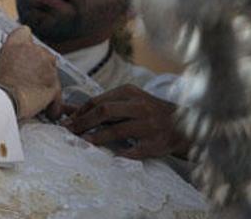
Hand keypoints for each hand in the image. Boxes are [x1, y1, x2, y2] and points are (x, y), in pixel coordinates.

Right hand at [0, 27, 61, 119]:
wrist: (4, 100)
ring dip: (46, 83)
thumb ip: (12, 58)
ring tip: (36, 98)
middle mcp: (35, 50)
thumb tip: (15, 64)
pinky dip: (54, 103)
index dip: (25, 44)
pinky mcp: (54, 84)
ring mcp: (47, 66)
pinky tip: (49, 112)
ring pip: (52, 72)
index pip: (24, 32)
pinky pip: (56, 93)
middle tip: (28, 81)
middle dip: (39, 67)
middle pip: (44, 54)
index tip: (23, 54)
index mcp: (18, 43)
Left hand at [63, 84, 190, 159]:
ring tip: (82, 143)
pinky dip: (119, 154)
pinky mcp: (155, 143)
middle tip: (68, 132)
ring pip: (117, 130)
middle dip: (83, 122)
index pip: (98, 101)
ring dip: (96, 137)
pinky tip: (108, 158)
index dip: (79, 112)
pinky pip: (134, 150)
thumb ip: (102, 105)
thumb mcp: (128, 101)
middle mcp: (139, 107)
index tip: (66, 122)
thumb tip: (68, 111)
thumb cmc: (148, 112)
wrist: (184, 124)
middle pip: (104, 112)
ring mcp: (148, 125)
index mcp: (130, 93)